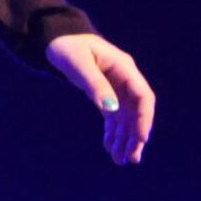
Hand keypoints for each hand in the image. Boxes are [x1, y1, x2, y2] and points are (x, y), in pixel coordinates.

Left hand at [44, 30, 154, 165]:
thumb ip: (94, 85)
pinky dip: (112, 133)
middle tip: (131, 159)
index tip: (142, 138)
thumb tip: (110, 109)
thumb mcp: (78, 64)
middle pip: (137, 111)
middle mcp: (125, 79)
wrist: (56, 39)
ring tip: (120, 161)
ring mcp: (117, 88)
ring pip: (126, 118)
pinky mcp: (105, 95)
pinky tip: (110, 149)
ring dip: (124, 139)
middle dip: (135, 136)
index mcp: (124, 68)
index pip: (143, 96)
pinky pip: (113, 117)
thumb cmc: (67, 47)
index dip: (144, 118)